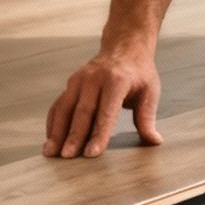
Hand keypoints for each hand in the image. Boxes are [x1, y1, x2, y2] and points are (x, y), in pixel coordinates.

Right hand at [43, 51, 162, 157]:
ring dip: (57, 131)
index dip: (99, 133)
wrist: (124, 47)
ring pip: (65, 108)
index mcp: (116, 81)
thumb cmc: (138, 73)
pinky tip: (50, 139)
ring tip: (51, 152)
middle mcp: (94, 79)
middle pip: (82, 112)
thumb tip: (154, 141)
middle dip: (74, 136)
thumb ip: (147, 117)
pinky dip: (53, 123)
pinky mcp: (70, 83)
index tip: (91, 153)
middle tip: (67, 156)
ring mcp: (79, 80)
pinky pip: (58, 105)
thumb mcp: (149, 91)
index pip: (106, 112)